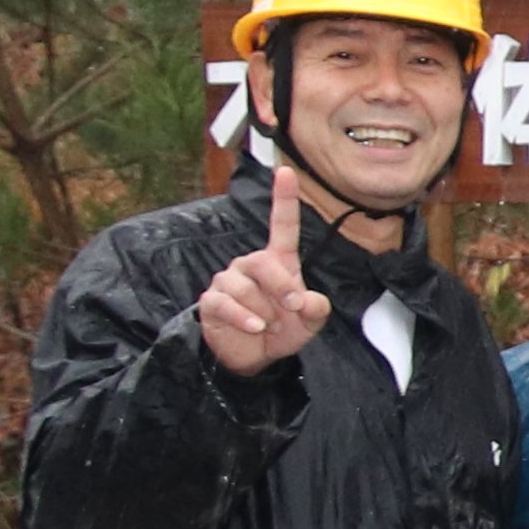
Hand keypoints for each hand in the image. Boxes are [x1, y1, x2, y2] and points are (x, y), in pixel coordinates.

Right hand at [196, 164, 336, 378]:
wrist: (256, 357)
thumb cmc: (283, 330)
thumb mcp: (309, 322)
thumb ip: (316, 309)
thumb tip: (308, 300)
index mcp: (277, 262)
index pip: (282, 226)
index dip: (283, 199)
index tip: (286, 171)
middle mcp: (250, 265)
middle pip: (263, 262)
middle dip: (282, 287)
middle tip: (293, 307)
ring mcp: (228, 280)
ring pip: (245, 288)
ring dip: (265, 312)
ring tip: (269, 326)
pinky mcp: (212, 300)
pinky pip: (226, 303)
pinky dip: (244, 318)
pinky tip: (254, 327)